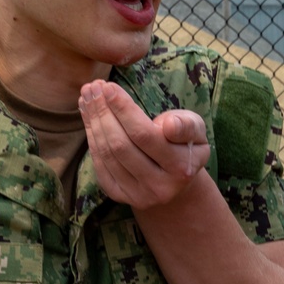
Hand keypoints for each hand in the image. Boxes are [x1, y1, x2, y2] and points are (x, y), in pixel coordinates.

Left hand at [79, 80, 209, 208]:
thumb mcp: (196, 130)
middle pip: (121, 144)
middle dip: (103, 112)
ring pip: (107, 154)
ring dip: (93, 122)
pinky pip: (99, 164)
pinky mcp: (119, 196)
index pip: (145, 135)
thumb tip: (168, 125)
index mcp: (180, 167)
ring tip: (87, 96)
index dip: (124, 110)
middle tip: (93, 87)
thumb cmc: (184, 144)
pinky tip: (89, 116)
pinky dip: (92, 137)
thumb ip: (187, 125)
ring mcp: (137, 195)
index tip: (109, 88)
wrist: (176, 180)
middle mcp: (159, 186)